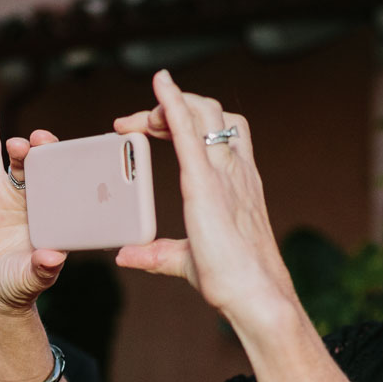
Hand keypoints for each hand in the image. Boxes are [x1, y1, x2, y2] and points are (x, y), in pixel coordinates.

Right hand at [0, 98, 67, 323]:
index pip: (75, 185)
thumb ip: (42, 270)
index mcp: (63, 216)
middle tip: (44, 142)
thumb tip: (52, 258)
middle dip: (49, 151)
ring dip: (23, 146)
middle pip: (50, 166)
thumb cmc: (18, 285)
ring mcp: (19, 192)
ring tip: (19, 144)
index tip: (79, 154)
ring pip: (23, 160)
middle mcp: (44, 200)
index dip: (77, 166)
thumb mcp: (32, 279)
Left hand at [113, 71, 298, 330]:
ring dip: (170, 104)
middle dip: (172, 107)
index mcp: (237, 181)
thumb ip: (158, 252)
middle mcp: (235, 169)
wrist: (255, 296)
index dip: (184, 118)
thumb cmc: (233, 281)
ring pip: (203, 112)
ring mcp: (224, 173)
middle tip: (134, 126)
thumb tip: (127, 256)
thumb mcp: (186, 259)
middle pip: (209, 113)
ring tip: (138, 119)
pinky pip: (189, 131)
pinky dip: (173, 103)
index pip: (216, 130)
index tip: (150, 128)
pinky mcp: (205, 184)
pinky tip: (160, 85)